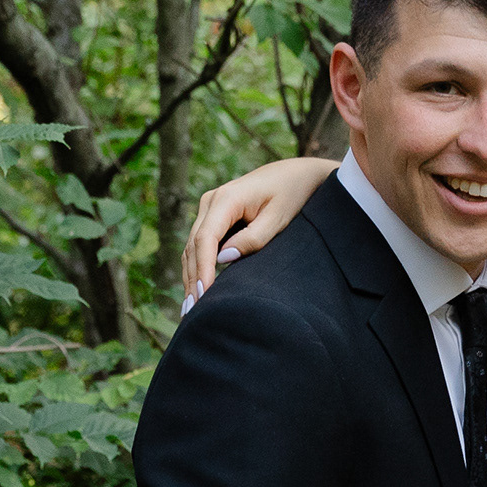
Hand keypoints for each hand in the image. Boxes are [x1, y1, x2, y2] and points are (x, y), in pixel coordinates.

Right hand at [182, 157, 340, 302]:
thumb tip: (223, 259)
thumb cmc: (292, 195)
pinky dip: (197, 266)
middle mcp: (211, 201)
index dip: (202, 269)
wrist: (296, 174)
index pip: (205, 239)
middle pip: (193, 245)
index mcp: (227, 198)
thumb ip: (253, 239)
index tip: (202, 295)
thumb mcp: (278, 219)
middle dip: (192, 279)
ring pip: (192, 246)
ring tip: (190, 308)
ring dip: (191, 276)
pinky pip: (200, 244)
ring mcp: (210, 207)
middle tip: (191, 312)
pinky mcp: (214, 215)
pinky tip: (197, 289)